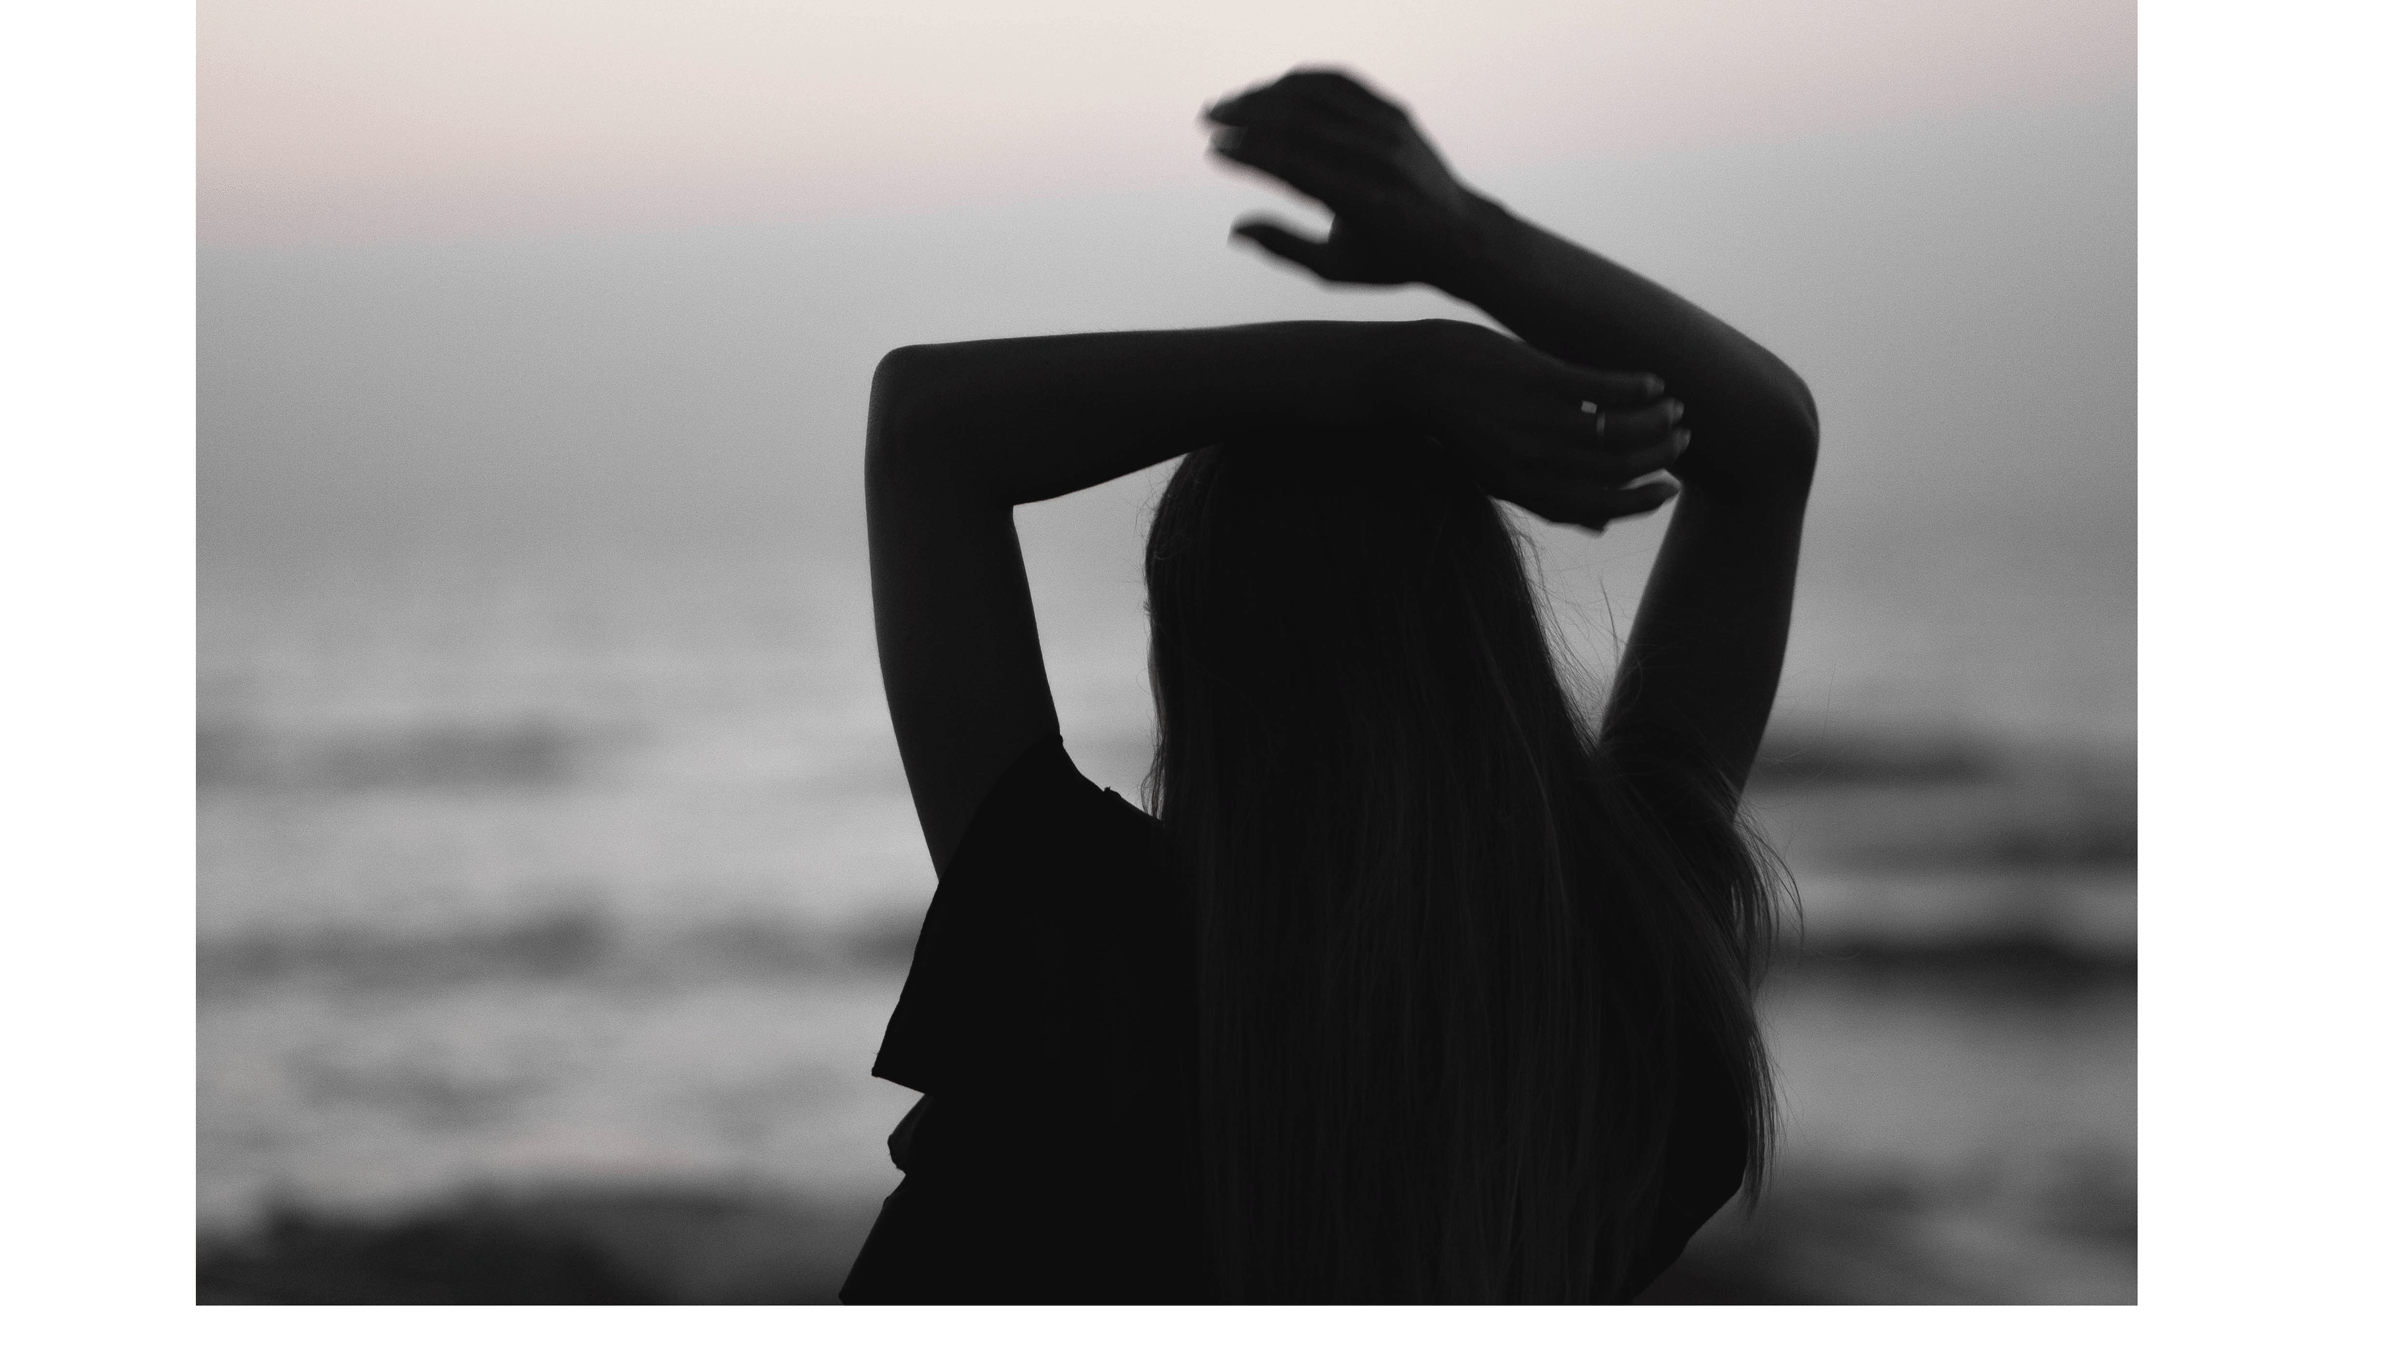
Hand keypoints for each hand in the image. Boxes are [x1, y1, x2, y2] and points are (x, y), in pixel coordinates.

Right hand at [1204, 69, 1482, 289]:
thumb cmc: (1390, 258)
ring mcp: (1390, 129)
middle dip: (1247, 115)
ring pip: (1317, 95)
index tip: (1214, 148)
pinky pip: (1341, 83)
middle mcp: (1378, 159)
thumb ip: (1284, 248)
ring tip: (1232, 103)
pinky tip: (1272, 90)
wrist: (1459, 234)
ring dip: (1266, 93)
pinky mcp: (1395, 111)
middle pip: (1299, 122)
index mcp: (1362, 202)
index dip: (1248, 154)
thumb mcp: (1336, 270)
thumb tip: (1233, 231)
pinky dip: (1301, 81)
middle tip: (1209, 118)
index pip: (1293, 166)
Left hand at [1389, 320, 1686, 532]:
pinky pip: (1602, 387)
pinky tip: (1653, 382)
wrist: (1406, 377)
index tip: (1669, 489)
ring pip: (1617, 430)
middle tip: (1683, 441)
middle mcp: (1532, 459)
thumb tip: (1597, 525)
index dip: (1641, 502)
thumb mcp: (1492, 473)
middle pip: (1616, 469)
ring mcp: (1536, 418)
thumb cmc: (1450, 423)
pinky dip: (1636, 387)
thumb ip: (1546, 496)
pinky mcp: (1537, 377)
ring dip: (1656, 421)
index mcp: (1521, 487)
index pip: (1598, 505)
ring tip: (1676, 410)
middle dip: (1659, 457)